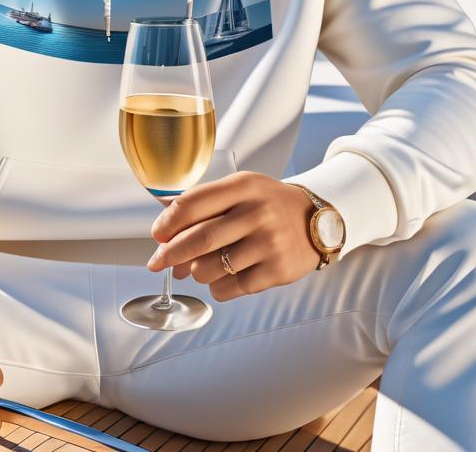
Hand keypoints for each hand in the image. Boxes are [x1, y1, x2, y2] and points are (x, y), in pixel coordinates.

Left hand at [146, 172, 319, 300]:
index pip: (193, 203)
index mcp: (243, 186)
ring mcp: (269, 243)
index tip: (157, 235)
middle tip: (157, 263)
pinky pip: (231, 288)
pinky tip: (222, 277)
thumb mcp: (241, 188)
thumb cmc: (268, 204)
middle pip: (199, 239)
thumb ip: (205, 203)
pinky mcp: (278, 271)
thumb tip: (164, 230)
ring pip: (211, 269)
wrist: (318, 220)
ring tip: (201, 267)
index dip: (168, 222)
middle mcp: (257, 212)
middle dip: (170, 254)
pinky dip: (217, 287)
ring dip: (196, 272)